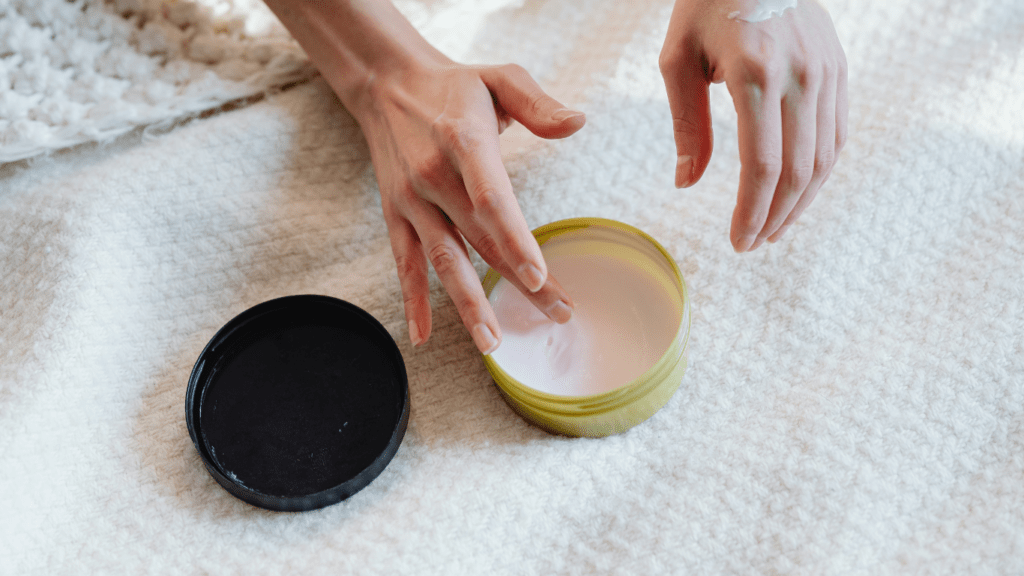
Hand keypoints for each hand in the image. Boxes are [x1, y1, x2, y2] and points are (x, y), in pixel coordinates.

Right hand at [354, 59, 583, 352]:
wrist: (387, 84)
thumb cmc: (455, 86)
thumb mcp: (500, 77)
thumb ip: (539, 103)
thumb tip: (579, 122)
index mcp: (463, 141)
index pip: (491, 198)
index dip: (515, 240)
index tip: (538, 277)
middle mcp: (433, 176)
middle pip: (480, 239)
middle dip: (518, 284)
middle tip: (556, 315)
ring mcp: (411, 200)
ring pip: (442, 260)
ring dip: (467, 304)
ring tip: (491, 343)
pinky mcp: (394, 214)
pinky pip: (403, 263)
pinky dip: (412, 300)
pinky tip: (422, 335)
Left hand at [659, 0, 847, 250]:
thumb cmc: (705, 5)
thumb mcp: (677, 59)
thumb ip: (687, 125)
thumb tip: (686, 183)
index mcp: (755, 74)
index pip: (762, 165)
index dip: (751, 212)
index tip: (737, 242)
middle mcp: (800, 75)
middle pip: (798, 171)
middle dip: (775, 217)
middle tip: (753, 243)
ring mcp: (826, 72)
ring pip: (824, 158)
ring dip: (801, 203)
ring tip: (775, 228)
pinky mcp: (838, 69)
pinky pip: (837, 135)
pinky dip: (820, 172)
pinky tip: (799, 194)